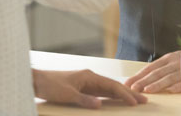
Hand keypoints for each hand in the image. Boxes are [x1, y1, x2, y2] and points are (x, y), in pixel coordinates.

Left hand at [32, 68, 146, 108]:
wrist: (36, 81)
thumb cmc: (50, 85)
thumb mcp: (67, 95)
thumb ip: (84, 100)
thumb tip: (100, 104)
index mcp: (89, 76)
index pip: (112, 86)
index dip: (124, 94)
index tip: (136, 101)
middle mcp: (89, 77)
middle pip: (113, 86)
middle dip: (128, 93)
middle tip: (143, 100)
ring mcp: (86, 82)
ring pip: (108, 89)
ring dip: (120, 95)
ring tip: (134, 100)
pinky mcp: (81, 87)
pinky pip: (100, 92)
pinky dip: (110, 96)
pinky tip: (115, 100)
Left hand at [124, 50, 180, 92]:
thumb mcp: (174, 61)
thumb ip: (161, 68)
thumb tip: (143, 78)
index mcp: (168, 58)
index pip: (150, 67)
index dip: (139, 75)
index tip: (128, 82)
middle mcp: (175, 62)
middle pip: (157, 72)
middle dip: (144, 80)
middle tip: (133, 88)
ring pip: (169, 77)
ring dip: (158, 84)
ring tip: (147, 90)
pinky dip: (179, 85)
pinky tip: (170, 90)